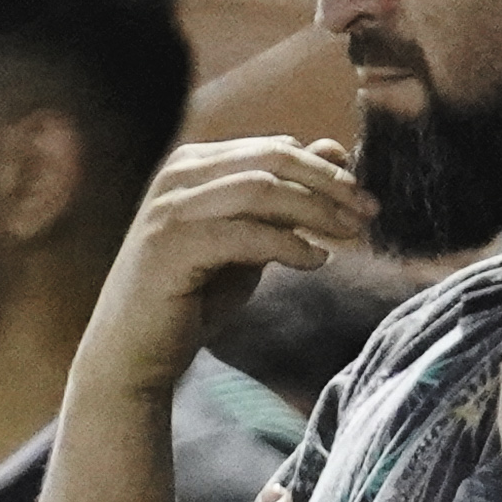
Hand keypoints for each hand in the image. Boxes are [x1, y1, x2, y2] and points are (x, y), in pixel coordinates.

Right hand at [76, 138, 376, 401]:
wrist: (132, 352)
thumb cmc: (192, 297)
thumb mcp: (248, 243)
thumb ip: (284, 201)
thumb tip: (334, 151)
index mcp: (194, 165)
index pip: (272, 149)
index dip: (324, 169)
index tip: (363, 197)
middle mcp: (178, 175)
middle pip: (271, 160)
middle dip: (328, 184)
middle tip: (368, 211)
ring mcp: (171, 207)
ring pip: (261, 190)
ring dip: (315, 211)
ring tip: (348, 235)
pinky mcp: (171, 245)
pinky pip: (245, 234)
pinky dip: (288, 245)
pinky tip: (315, 261)